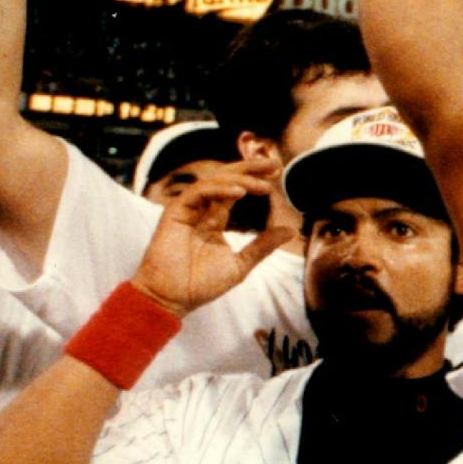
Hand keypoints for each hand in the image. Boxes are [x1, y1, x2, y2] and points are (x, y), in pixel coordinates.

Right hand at [128, 158, 291, 316]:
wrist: (171, 299)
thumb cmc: (200, 285)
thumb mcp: (241, 263)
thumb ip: (263, 245)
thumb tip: (291, 230)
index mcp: (214, 220)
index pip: (235, 190)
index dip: (255, 179)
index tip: (278, 173)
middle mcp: (201, 211)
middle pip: (226, 179)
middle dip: (250, 168)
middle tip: (274, 164)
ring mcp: (187, 210)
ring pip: (214, 182)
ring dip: (240, 179)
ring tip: (264, 184)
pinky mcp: (174, 212)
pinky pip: (199, 192)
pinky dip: (219, 189)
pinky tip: (240, 192)